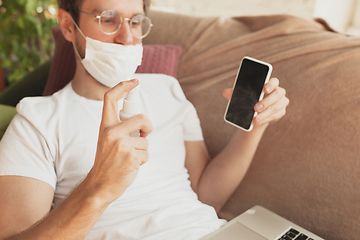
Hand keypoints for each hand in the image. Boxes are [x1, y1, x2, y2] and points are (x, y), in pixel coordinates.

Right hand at [86, 79, 152, 202]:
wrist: (100, 185)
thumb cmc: (107, 162)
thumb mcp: (107, 140)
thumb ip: (120, 128)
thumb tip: (141, 120)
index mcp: (105, 126)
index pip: (110, 99)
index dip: (123, 86)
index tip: (134, 82)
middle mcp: (111, 132)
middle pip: (141, 117)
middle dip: (148, 126)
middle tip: (144, 135)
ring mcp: (121, 144)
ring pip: (145, 140)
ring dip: (143, 150)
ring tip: (130, 158)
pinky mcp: (130, 156)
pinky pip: (146, 153)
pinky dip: (143, 160)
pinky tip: (131, 165)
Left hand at [223, 77, 288, 127]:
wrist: (253, 114)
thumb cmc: (249, 100)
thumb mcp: (242, 96)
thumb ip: (235, 93)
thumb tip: (225, 92)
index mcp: (270, 84)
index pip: (274, 81)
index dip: (270, 84)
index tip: (264, 89)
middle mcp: (278, 92)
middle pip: (277, 95)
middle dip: (266, 102)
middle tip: (255, 108)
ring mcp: (281, 102)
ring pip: (276, 107)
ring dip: (265, 114)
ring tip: (255, 120)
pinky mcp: (281, 112)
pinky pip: (275, 116)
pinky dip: (266, 119)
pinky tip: (259, 122)